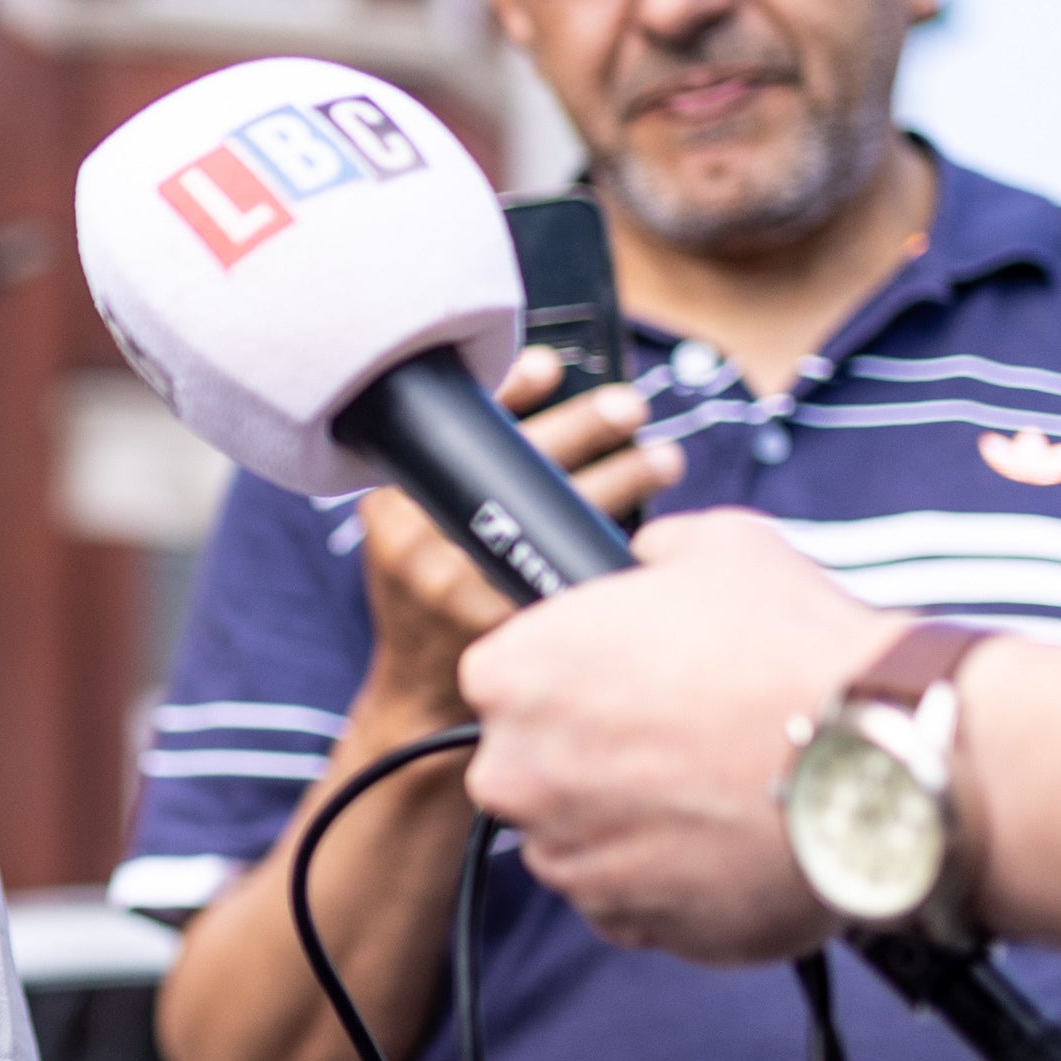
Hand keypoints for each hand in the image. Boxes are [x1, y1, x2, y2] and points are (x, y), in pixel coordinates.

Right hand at [351, 345, 676, 727]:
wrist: (418, 695)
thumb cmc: (429, 596)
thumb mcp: (407, 533)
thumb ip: (449, 482)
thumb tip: (545, 400)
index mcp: (396, 507)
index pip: (455, 431)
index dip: (509, 392)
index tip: (553, 365)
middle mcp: (423, 542)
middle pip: (516, 464)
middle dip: (584, 426)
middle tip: (630, 406)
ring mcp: (465, 587)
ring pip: (558, 514)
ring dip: (624, 478)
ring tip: (664, 458)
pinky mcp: (509, 624)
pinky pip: (573, 567)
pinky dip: (616, 542)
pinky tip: (654, 533)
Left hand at [457, 509, 892, 963]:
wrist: (877, 761)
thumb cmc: (795, 650)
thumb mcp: (722, 548)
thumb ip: (657, 553)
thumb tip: (651, 555)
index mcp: (514, 674)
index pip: (504, 679)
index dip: (570, 679)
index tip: (622, 684)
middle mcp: (516, 773)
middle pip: (531, 764)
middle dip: (589, 756)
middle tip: (676, 738)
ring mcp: (566, 856)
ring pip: (576, 837)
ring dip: (627, 821)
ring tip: (715, 791)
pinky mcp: (624, 922)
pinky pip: (626, 900)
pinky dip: (667, 879)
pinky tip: (727, 842)